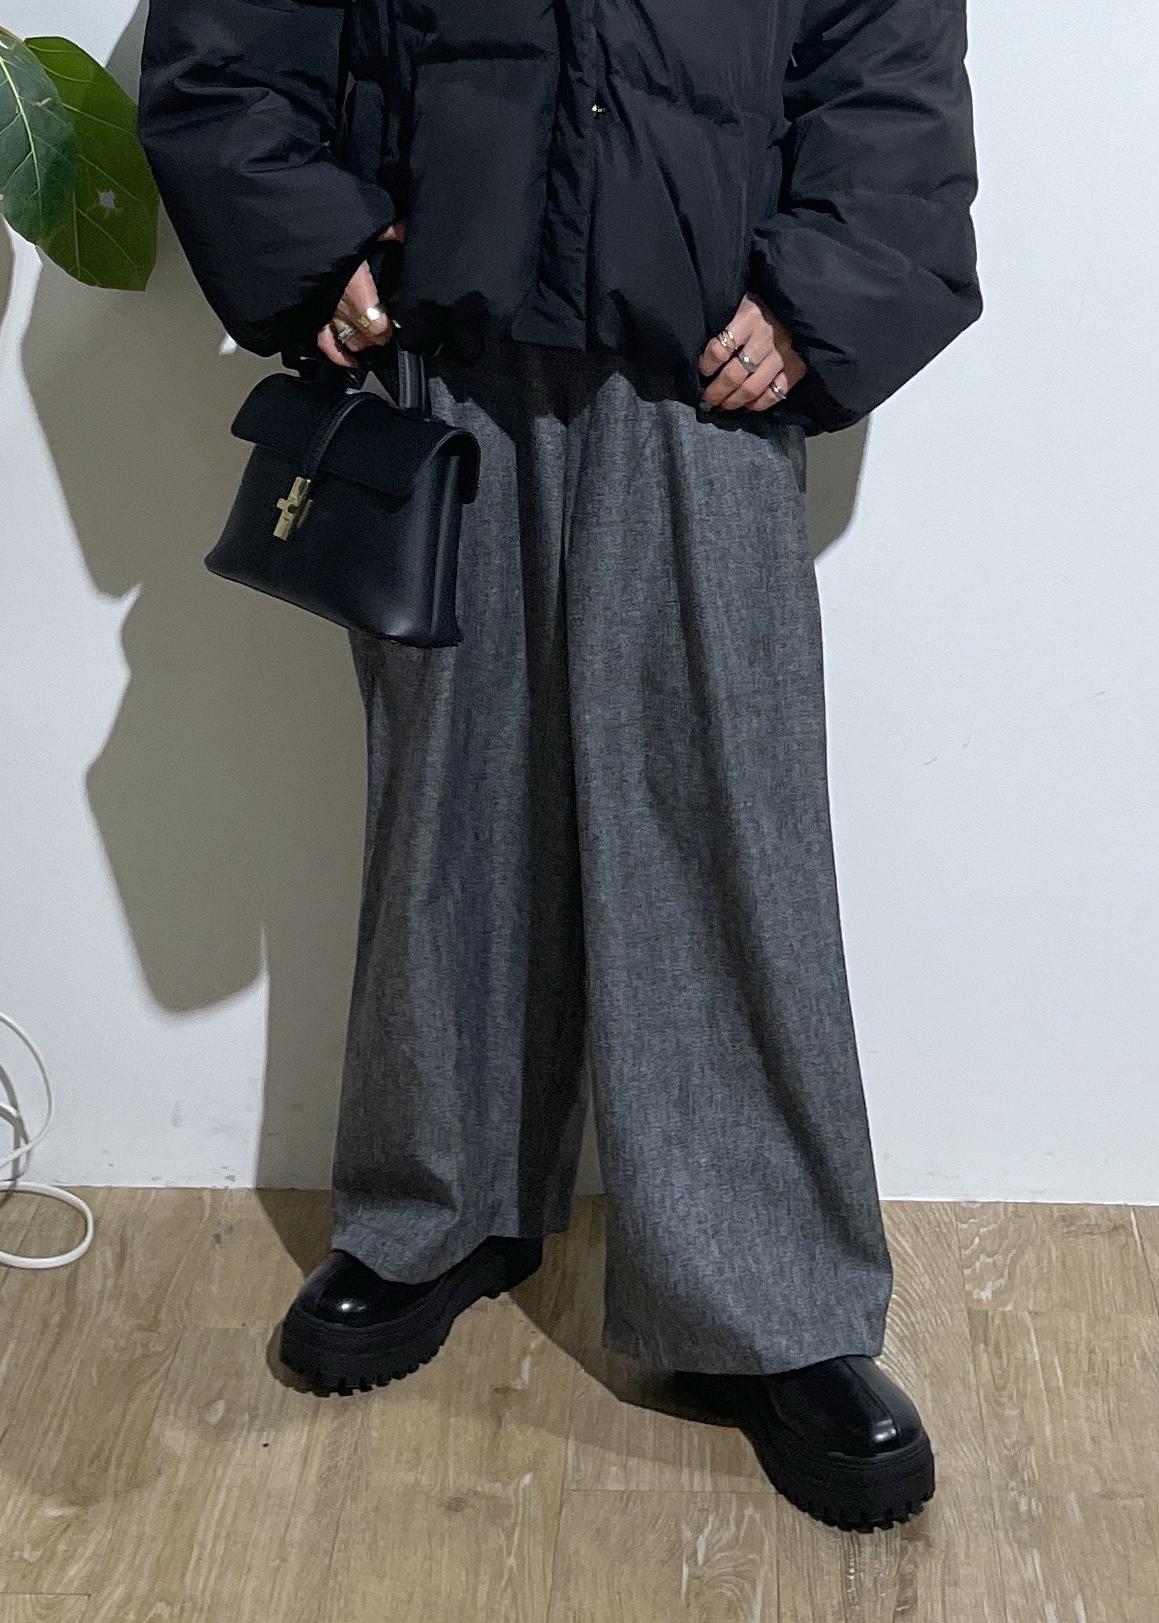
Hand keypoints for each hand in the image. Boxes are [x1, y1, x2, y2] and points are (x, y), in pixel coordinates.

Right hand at [317, 220, 406, 368]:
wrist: (286, 225)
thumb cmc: (325, 223)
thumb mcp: (364, 224)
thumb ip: (387, 232)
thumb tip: (406, 232)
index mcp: (355, 287)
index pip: (379, 327)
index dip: (389, 329)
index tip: (395, 324)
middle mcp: (339, 306)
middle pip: (365, 337)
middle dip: (377, 335)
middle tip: (384, 326)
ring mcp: (322, 312)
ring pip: (348, 341)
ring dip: (360, 341)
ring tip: (368, 336)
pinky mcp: (309, 313)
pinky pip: (323, 342)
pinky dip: (337, 355)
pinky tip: (350, 362)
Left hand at [698, 292, 806, 410]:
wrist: (804, 303)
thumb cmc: (766, 304)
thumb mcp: (744, 302)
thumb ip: (728, 322)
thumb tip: (706, 350)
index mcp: (749, 318)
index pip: (720, 349)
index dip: (707, 364)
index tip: (703, 370)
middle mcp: (765, 338)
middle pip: (733, 375)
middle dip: (716, 392)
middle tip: (709, 399)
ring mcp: (782, 355)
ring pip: (752, 388)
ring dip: (733, 401)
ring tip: (724, 405)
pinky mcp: (796, 368)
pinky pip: (774, 393)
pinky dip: (759, 404)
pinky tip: (748, 405)